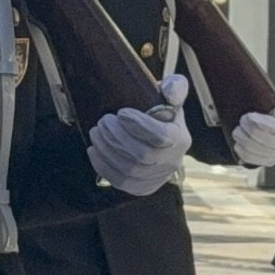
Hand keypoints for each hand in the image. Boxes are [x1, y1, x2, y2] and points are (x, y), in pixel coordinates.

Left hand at [88, 74, 194, 194]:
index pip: (161, 137)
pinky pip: (120, 182)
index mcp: (181, 139)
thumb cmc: (160, 112)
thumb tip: (170, 91)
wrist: (156, 136)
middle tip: (102, 121)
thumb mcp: (171, 95)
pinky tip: (94, 150)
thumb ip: (174, 87)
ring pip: (129, 170)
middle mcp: (172, 162)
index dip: (138, 126)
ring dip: (107, 150)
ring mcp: (157, 178)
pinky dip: (103, 166)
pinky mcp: (141, 188)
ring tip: (96, 132)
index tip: (121, 112)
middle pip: (142, 156)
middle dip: (117, 137)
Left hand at [229, 108, 274, 168]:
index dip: (254, 123)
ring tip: (237, 131)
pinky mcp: (270, 160)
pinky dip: (242, 153)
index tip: (247, 116)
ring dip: (241, 141)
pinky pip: (253, 160)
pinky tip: (238, 145)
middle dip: (245, 131)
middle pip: (259, 140)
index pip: (268, 128)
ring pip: (254, 151)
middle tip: (240, 122)